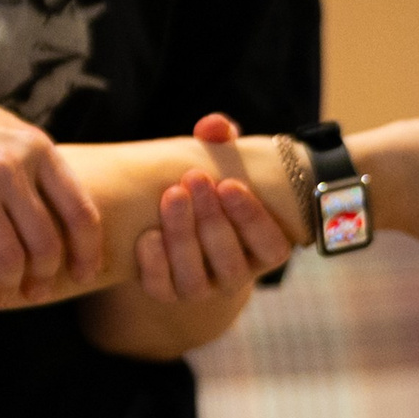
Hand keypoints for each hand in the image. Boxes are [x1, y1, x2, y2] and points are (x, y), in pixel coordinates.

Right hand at [0, 70, 103, 306]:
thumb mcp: (1, 131)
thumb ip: (34, 164)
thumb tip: (68, 209)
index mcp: (35, 147)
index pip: (80, 213)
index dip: (87, 253)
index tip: (84, 275)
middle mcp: (8, 165)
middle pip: (45, 242)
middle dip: (46, 277)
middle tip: (38, 293)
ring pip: (10, 257)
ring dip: (12, 286)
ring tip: (8, 295)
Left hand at [135, 114, 293, 298]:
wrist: (177, 220)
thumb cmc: (211, 187)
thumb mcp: (222, 163)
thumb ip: (224, 142)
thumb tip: (214, 125)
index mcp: (263, 250)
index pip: (271, 247)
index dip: (252, 219)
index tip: (230, 184)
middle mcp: (235, 275)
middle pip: (230, 261)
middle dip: (211, 218)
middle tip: (194, 177)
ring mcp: (201, 288)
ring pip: (196, 279)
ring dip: (183, 235)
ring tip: (172, 196)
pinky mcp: (167, 292)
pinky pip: (161, 289)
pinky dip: (153, 264)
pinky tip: (147, 235)